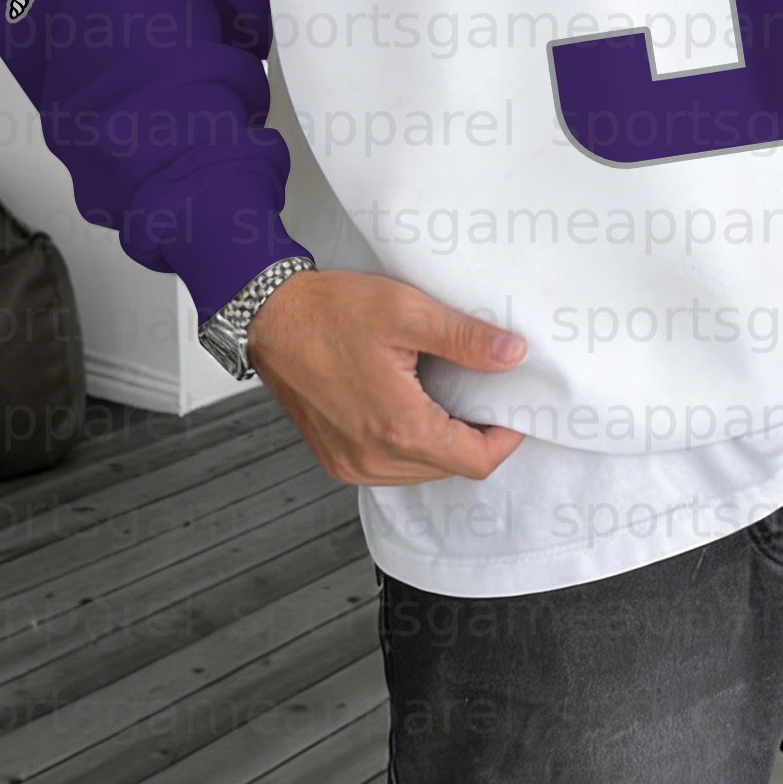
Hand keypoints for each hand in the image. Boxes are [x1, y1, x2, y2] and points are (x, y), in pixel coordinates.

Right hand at [244, 269, 526, 485]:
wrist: (270, 317)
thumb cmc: (330, 312)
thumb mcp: (407, 312)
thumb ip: (465, 339)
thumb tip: (513, 355)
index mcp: (398, 428)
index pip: (476, 461)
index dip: (504, 438)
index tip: (511, 411)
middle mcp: (373, 458)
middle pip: (451, 468)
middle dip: (473, 436)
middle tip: (479, 394)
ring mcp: (351, 464)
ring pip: (421, 471)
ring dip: (441, 442)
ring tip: (442, 397)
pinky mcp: (335, 459)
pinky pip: (390, 467)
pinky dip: (410, 445)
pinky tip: (409, 407)